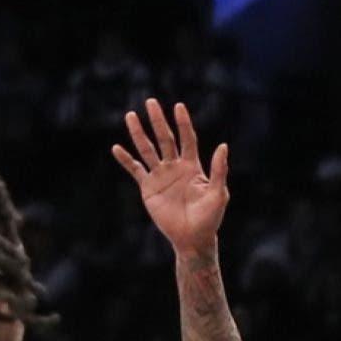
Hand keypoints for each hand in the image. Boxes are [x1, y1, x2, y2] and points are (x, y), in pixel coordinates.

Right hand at [111, 98, 230, 255]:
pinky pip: (135, 170)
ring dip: (139, 134)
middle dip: (158, 121)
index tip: (178, 106)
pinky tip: (117, 148)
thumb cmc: (210, 218)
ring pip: (148, 150)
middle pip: (165, 139)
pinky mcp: (148, 188)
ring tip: (130, 116)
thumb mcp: (218, 194)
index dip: (183, 123)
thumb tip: (223, 145)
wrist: (192, 238)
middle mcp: (175, 167)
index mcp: (193, 166)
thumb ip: (219, 170)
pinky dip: (126, 160)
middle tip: (150, 102)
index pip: (187, 139)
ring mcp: (161, 176)